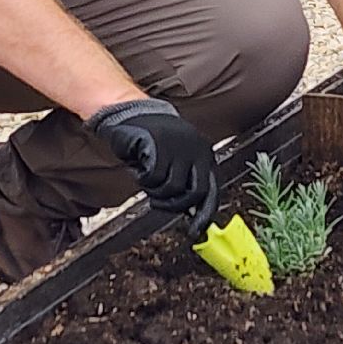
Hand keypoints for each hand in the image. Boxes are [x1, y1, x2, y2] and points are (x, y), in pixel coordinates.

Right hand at [87, 98, 219, 238]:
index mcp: (204, 154)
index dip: (205, 214)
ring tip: (146, 180)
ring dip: (156, 192)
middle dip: (176, 206)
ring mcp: (180, 147)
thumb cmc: (152, 141)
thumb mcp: (176, 160)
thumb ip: (186, 181)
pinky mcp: (162, 146)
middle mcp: (197, 149)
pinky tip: (139, 169)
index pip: (212, 190)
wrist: (130, 113)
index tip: (197, 231)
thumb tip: (192, 213)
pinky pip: (155, 178)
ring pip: (174, 188)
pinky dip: (143, 180)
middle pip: (197, 193)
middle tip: (158, 203)